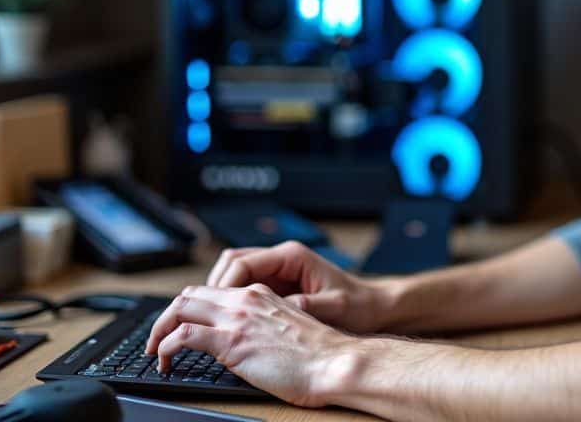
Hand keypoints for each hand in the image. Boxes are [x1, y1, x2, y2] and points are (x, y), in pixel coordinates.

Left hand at [144, 284, 358, 406]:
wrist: (334, 362)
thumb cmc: (321, 354)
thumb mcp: (289, 327)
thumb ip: (265, 325)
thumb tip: (248, 341)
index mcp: (261, 295)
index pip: (212, 291)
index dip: (190, 308)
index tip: (181, 326)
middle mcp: (246, 299)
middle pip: (189, 294)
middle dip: (166, 316)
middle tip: (158, 338)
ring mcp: (237, 318)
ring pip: (180, 308)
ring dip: (159, 329)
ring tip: (155, 350)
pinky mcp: (231, 341)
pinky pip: (183, 335)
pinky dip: (166, 346)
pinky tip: (166, 360)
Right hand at [206, 241, 388, 332]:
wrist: (374, 307)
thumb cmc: (358, 305)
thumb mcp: (335, 307)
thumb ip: (307, 305)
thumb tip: (278, 309)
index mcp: (292, 257)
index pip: (242, 263)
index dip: (225, 286)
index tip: (216, 308)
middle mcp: (282, 259)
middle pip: (233, 263)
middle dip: (216, 287)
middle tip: (206, 315)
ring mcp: (278, 272)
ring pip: (236, 274)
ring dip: (223, 295)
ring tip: (215, 320)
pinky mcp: (278, 287)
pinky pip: (246, 288)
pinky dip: (235, 302)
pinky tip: (232, 324)